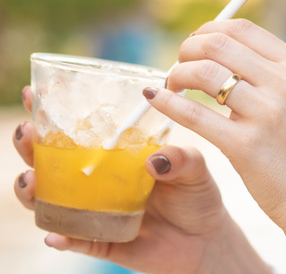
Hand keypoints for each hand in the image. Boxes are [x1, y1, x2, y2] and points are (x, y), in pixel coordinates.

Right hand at [13, 86, 267, 273]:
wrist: (207, 240)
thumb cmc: (198, 195)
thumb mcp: (197, 168)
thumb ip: (182, 159)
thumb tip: (154, 161)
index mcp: (115, 154)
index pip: (77, 130)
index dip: (50, 113)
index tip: (32, 93)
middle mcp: (98, 181)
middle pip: (49, 161)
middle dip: (29, 146)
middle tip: (27, 132)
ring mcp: (95, 211)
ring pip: (49, 201)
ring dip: (32, 190)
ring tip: (32, 179)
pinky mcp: (101, 242)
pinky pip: (74, 240)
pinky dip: (61, 237)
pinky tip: (55, 235)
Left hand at [144, 19, 285, 270]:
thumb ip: (273, 76)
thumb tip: (226, 55)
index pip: (242, 28)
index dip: (209, 30)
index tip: (196, 45)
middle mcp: (285, 83)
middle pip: (218, 43)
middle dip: (188, 49)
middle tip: (178, 66)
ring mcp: (266, 113)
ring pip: (202, 72)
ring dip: (176, 74)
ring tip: (171, 87)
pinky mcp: (245, 145)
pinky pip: (193, 113)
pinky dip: (167, 102)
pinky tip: (156, 100)